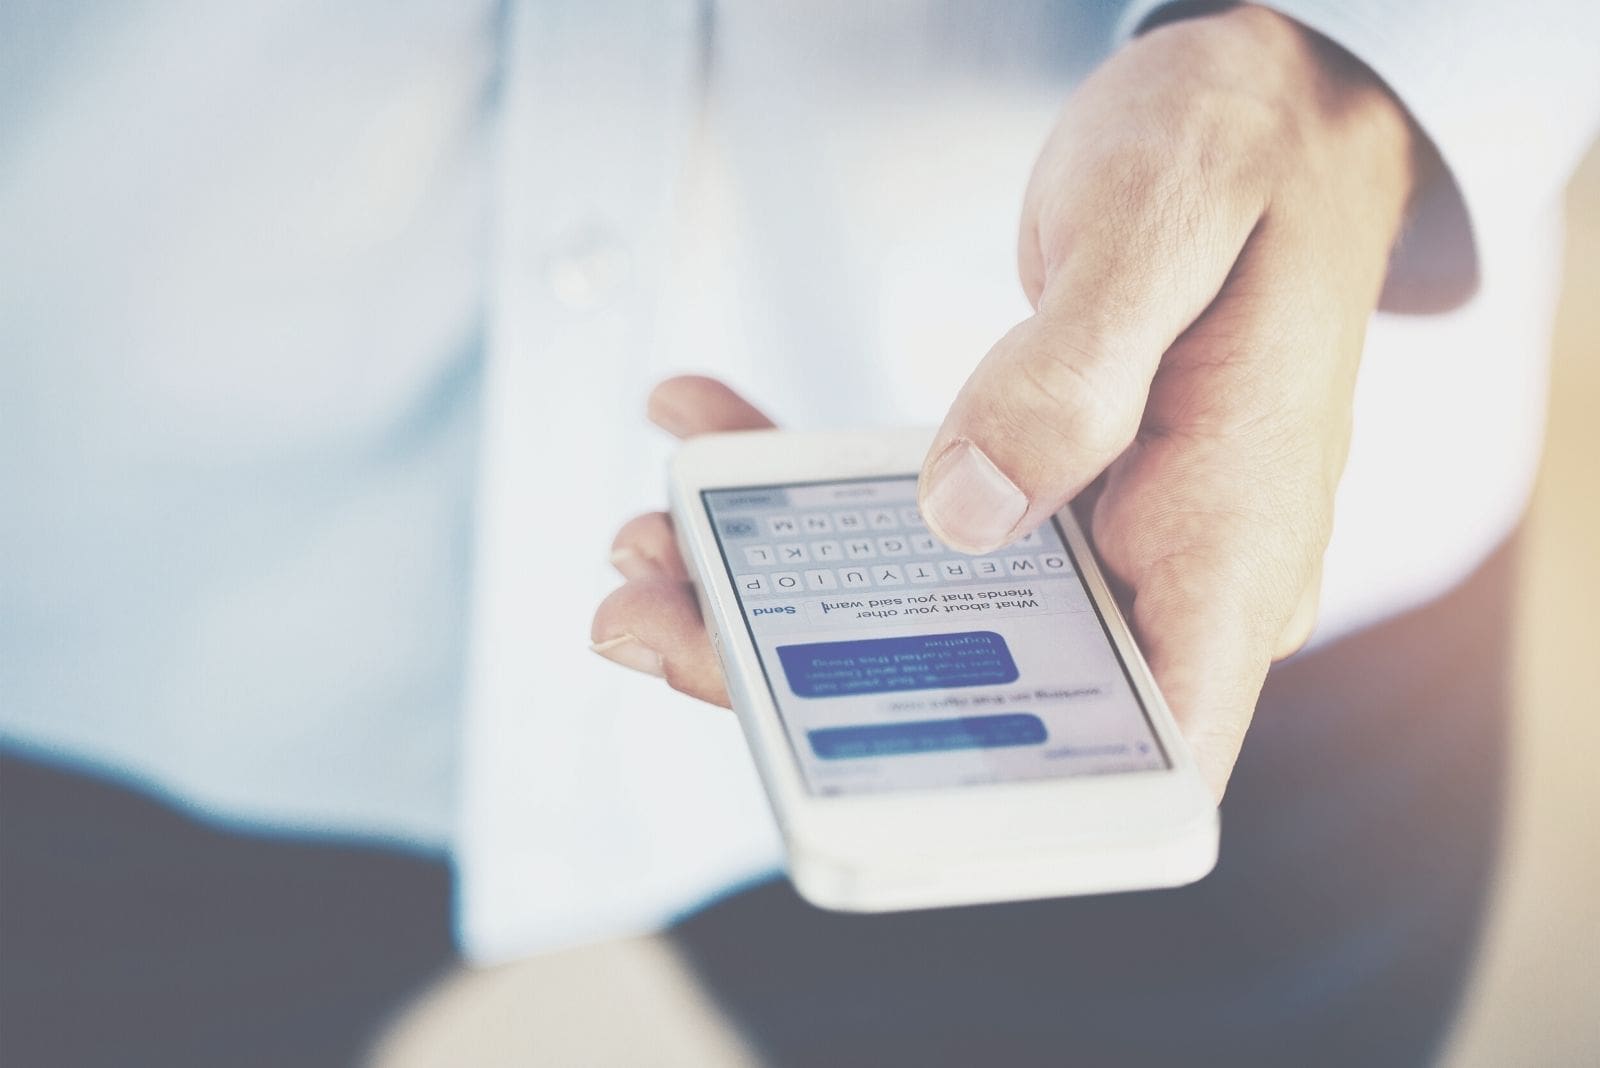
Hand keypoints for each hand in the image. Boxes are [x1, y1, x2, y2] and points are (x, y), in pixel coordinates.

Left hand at [594, 7, 1429, 799]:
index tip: (843, 790)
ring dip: (775, 581)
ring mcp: (1100, 534)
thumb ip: (1078, 372)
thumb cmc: (1247, 151)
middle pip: (991, 692)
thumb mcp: (1167, 228)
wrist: (1261, 104)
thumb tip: (965, 509)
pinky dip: (809, 479)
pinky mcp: (1043, 483)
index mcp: (1234, 547)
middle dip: (805, 679)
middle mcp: (1169, 571)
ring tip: (650, 533)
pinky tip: (713, 426)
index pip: (1148, 758)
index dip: (1008, 814)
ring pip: (930, 610)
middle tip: (649, 618)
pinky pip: (919, 512)